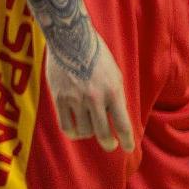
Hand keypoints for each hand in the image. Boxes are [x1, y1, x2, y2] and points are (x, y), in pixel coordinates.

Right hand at [45, 23, 135, 151]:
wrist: (71, 40)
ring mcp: (75, 99)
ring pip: (84, 130)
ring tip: (90, 132)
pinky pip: (65, 125)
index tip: (129, 148)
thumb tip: (117, 118)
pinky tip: (75, 132)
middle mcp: (95, 98)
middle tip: (110, 145)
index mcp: (113, 92)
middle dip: (109, 143)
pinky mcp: (59, 98)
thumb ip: (116, 97)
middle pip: (103, 132)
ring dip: (89, 134)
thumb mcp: (115, 75)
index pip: (123, 124)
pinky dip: (72, 132)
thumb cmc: (96, 55)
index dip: (127, 140)